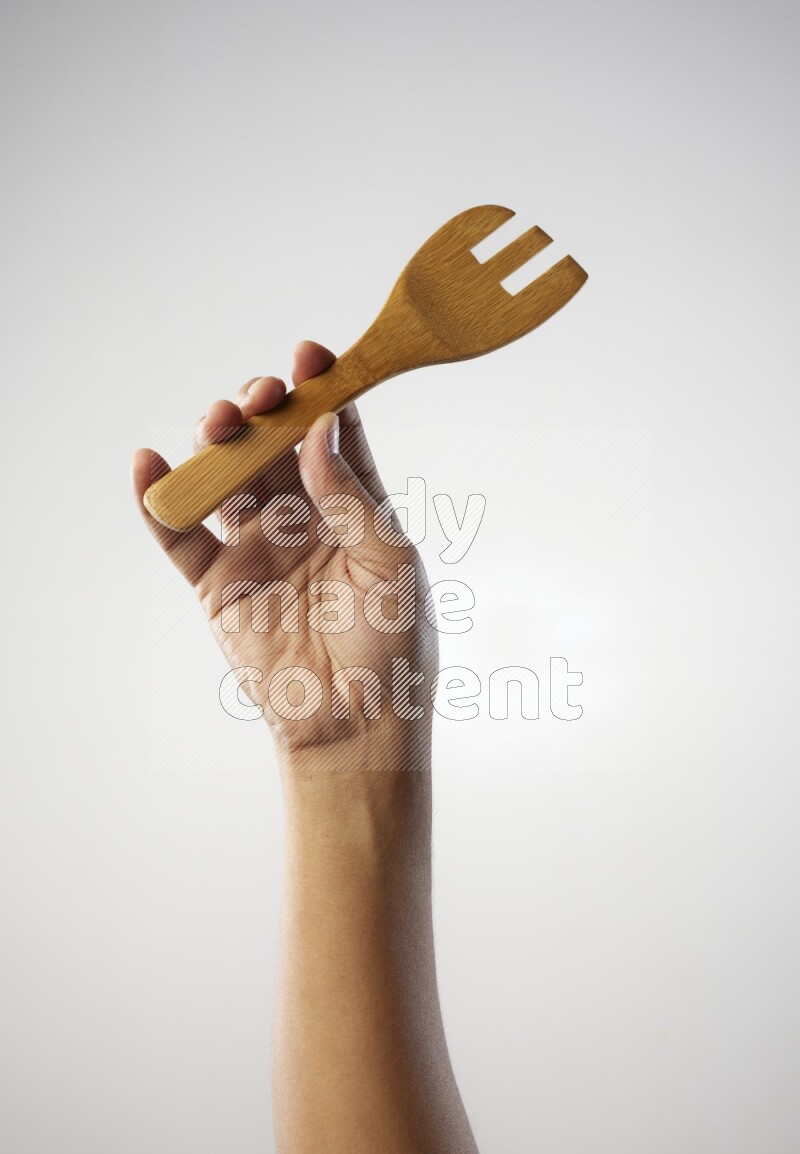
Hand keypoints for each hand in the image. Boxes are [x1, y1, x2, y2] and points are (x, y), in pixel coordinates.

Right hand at [132, 340, 436, 772]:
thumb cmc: (394, 644)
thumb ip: (353, 495)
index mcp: (354, 505)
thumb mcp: (390, 560)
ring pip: (224, 476)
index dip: (321, 389)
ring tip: (218, 426)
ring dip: (214, 441)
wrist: (357, 724)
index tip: (312, 356)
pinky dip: (158, 501)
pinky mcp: (217, 584)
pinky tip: (148, 465)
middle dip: (261, 409)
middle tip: (261, 397)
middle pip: (270, 444)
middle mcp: (301, 517)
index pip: (332, 432)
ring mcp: (255, 547)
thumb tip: (318, 429)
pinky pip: (179, 537)